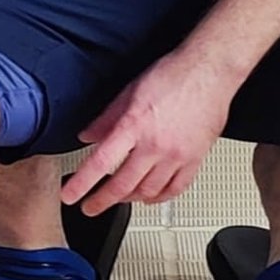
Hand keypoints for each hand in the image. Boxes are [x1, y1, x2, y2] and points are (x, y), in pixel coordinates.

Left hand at [60, 51, 233, 216]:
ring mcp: (177, 155)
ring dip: (129, 199)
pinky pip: (175, 189)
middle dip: (102, 201)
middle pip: (123, 184)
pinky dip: (159, 198)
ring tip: (118, 199)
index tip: (70, 196)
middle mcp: (156, 145)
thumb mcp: (130, 91)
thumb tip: (88, 136)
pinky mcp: (195, 160)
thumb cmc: (173, 75)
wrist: (209, 72)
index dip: (82, 183)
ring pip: (148, 191)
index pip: (101, 162)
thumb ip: (107, 118)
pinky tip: (150, 196)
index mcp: (135, 125)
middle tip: (90, 207)